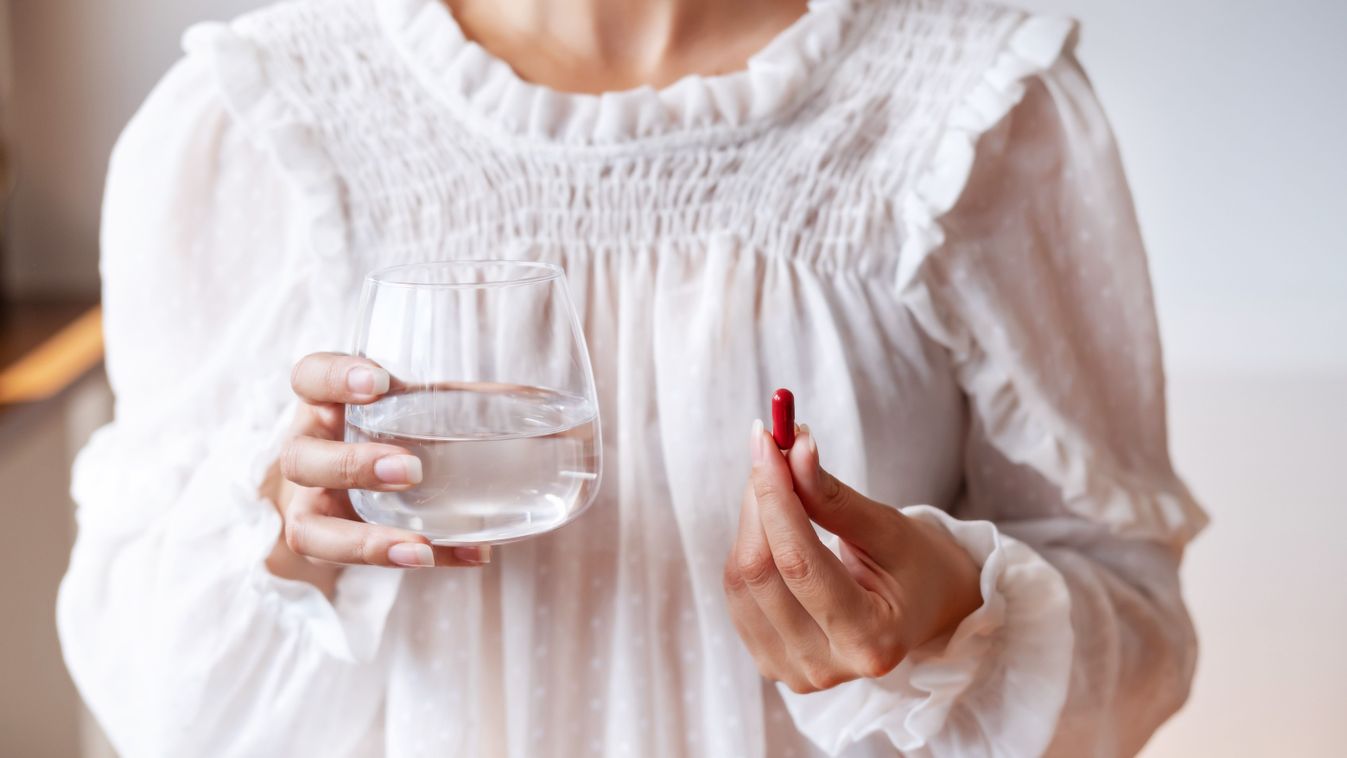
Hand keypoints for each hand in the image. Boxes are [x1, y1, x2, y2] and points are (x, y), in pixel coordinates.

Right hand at [264, 352, 489, 588]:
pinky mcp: (327, 547)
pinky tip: (465, 555)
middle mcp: (306, 453)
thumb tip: (537, 409)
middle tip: (410, 469)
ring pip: (307, 528)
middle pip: (300, 459)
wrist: (345, 488)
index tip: (379, 382)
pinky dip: (410, 562)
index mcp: (324, 406)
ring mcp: (308, 506)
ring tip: (420, 545)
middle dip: (352, 467)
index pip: (309, 378)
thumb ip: (459, 404)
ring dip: (365, 540)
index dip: (334, 378)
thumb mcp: (413, 409)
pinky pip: (355, 568)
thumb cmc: (390, 433)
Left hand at [723, 422, 981, 692]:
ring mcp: (792, 672)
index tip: (768, 441)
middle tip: (770, 449)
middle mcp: (825, 668)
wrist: (924, 611)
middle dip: (760, 500)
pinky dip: (748, 547)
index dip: (776, 496)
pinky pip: (737, 594)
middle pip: (761, 571)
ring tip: (780, 485)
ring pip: (741, 580)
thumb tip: (793, 450)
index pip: (798, 563)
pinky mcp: (769, 661)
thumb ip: (836, 498)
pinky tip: (772, 525)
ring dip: (751, 519)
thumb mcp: (889, 530)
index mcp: (869, 640)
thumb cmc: (916, 568)